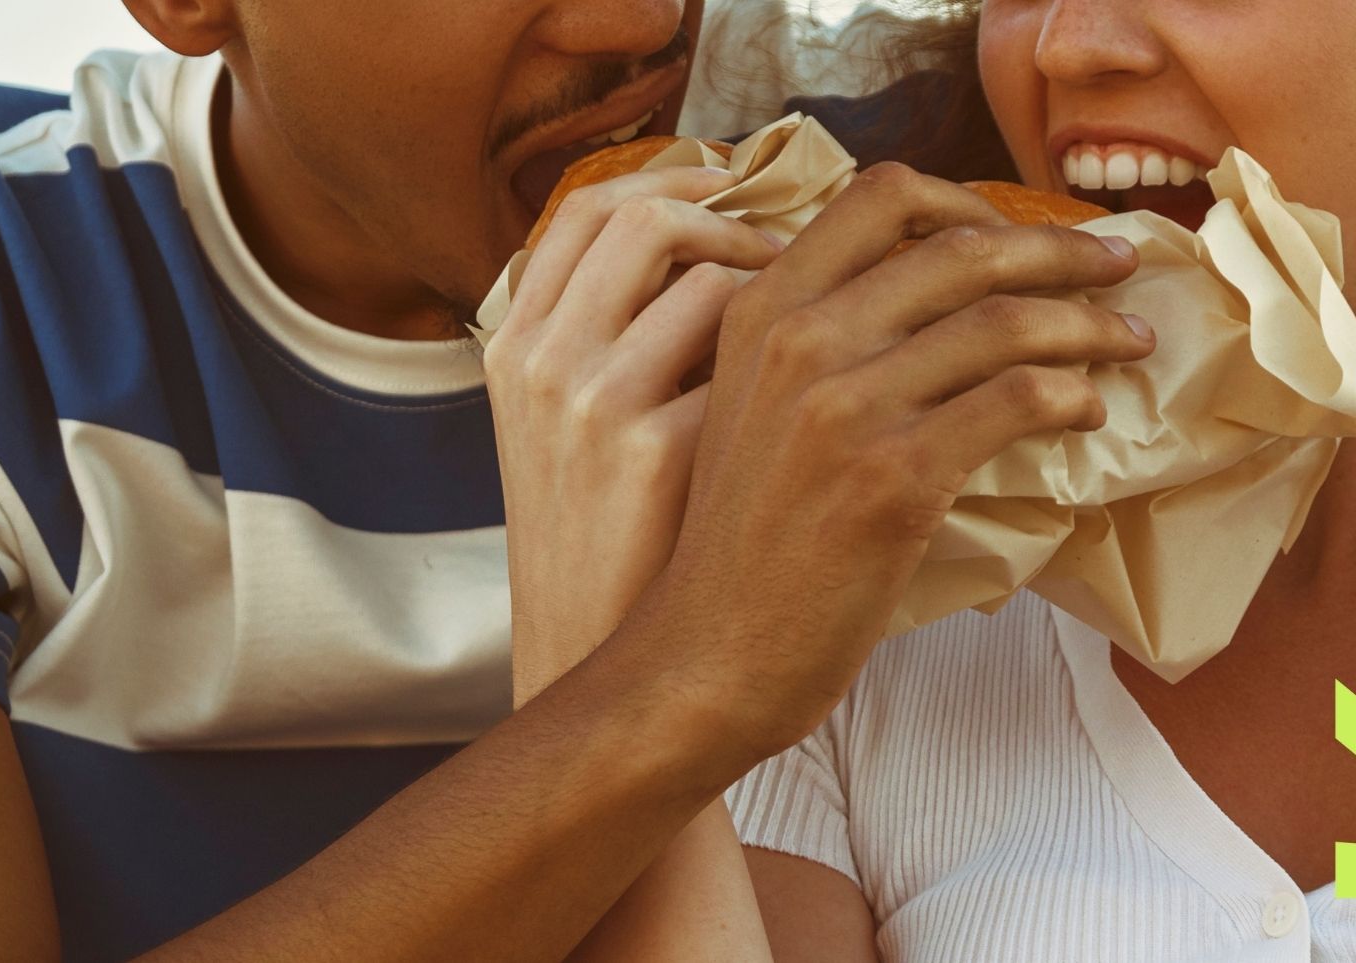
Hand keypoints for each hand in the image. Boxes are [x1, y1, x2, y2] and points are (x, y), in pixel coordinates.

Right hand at [484, 166, 783, 705]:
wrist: (616, 675)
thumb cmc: (618, 558)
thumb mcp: (573, 441)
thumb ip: (613, 351)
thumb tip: (714, 273)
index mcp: (516, 347)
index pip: (584, 210)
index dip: (668, 182)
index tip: (734, 190)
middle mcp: (543, 360)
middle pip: (645, 215)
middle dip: (737, 220)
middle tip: (800, 260)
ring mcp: (592, 402)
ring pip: (713, 278)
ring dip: (788, 288)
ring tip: (828, 325)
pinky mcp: (655, 452)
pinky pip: (760, 360)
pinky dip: (810, 360)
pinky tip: (839, 388)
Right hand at [628, 162, 1154, 760]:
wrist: (707, 654)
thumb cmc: (739, 545)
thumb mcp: (746, 409)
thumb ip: (812, 343)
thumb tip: (927, 305)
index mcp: (760, 309)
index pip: (881, 197)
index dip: (969, 201)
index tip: (1017, 232)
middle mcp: (799, 339)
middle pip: (960, 249)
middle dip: (1058, 250)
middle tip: (1115, 265)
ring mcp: (844, 405)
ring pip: (1002, 320)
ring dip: (1087, 323)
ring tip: (1129, 339)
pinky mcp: (893, 476)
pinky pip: (1015, 399)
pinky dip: (1070, 394)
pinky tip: (1086, 412)